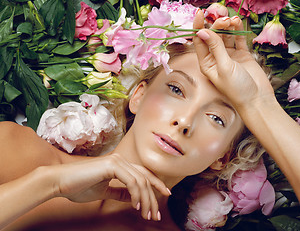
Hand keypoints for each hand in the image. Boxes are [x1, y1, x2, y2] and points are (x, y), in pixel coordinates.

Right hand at [51, 154, 169, 220]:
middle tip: (155, 215)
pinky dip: (137, 194)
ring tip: (146, 214)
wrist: (59, 182)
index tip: (165, 195)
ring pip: (141, 181)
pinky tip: (136, 206)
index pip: (144, 174)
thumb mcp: (104, 191)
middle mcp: (121, 160)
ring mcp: (117, 161)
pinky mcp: (112, 165)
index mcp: (120, 164)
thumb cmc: (78, 187)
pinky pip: (132, 181)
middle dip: (153, 198)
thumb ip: (120, 192)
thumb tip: (135, 198)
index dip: (157, 184)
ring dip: (146, 200)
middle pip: (146, 178)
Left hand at [192, 10, 274, 111]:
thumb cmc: (237, 89)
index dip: (198, 26)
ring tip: (232, 20)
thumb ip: (215, 47)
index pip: (199, 41)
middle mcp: (216, 58)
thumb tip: (202, 31)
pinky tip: (238, 23)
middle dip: (217, 25)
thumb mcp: (224, 67)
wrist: (257, 100)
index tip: (200, 13)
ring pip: (226, 35)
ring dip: (227, 26)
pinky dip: (238, 30)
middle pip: (212, 36)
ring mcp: (229, 56)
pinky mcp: (242, 54)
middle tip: (224, 20)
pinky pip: (238, 39)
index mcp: (206, 63)